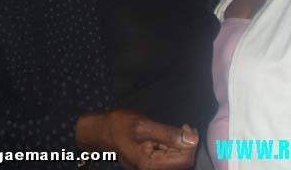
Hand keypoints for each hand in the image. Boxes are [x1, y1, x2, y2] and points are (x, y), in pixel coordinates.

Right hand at [76, 109, 197, 169]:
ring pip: (174, 159)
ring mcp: (149, 167)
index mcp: (150, 165)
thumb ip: (167, 134)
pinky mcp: (148, 162)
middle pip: (181, 162)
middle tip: (180, 126)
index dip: (190, 143)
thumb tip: (191, 138)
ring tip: (168, 130)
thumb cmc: (118, 126)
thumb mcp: (142, 126)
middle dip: (184, 144)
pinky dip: (169, 145)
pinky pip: (165, 156)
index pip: (184, 161)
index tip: (186, 127)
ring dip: (177, 144)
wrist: (99, 130)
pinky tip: (163, 135)